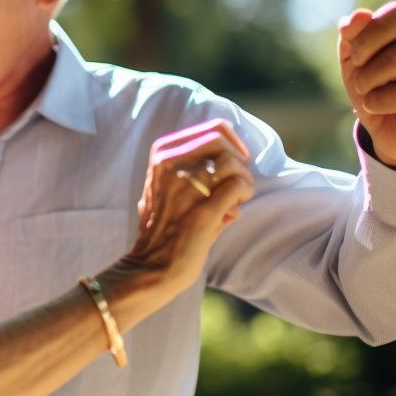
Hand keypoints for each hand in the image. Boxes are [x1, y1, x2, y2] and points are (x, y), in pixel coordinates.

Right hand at [117, 119, 255, 300]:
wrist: (151, 265)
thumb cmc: (163, 225)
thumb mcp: (164, 183)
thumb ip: (190, 163)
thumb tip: (233, 148)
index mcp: (162, 155)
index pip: (213, 129)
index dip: (233, 143)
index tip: (236, 160)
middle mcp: (171, 166)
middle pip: (224, 143)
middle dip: (239, 161)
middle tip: (237, 182)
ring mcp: (187, 188)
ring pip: (234, 164)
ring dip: (244, 181)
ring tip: (235, 200)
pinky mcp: (203, 211)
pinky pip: (239, 185)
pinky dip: (243, 195)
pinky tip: (233, 210)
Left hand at [338, 3, 395, 167]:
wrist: (387, 131)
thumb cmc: (373, 88)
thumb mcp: (353, 61)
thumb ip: (352, 36)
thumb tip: (355, 16)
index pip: (394, 12)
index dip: (366, 32)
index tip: (356, 55)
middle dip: (364, 52)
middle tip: (358, 74)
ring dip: (369, 77)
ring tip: (366, 91)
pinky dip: (379, 100)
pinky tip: (375, 105)